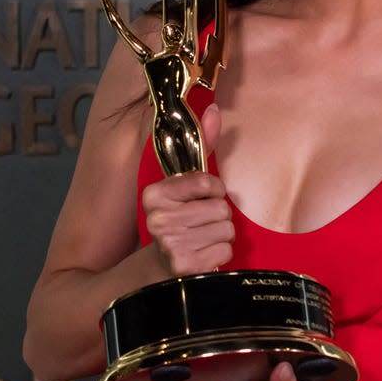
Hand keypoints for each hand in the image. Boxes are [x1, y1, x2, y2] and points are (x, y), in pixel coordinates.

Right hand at [142, 104, 234, 275]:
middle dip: (217, 216)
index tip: (202, 199)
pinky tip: (202, 256)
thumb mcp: (182, 187)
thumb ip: (201, 148)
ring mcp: (171, 244)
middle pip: (221, 208)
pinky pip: (225, 250)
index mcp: (155, 194)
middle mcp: (159, 218)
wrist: (156, 271)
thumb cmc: (176, 223)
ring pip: (226, 229)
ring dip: (219, 236)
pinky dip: (219, 255)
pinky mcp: (185, 266)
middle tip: (200, 225)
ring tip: (200, 240)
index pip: (207, 182)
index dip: (214, 191)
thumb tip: (212, 109)